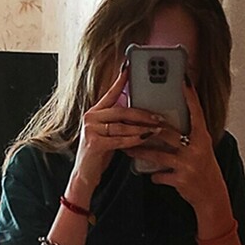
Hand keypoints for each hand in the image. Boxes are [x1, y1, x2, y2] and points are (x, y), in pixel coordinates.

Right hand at [73, 61, 167, 189]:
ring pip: (123, 126)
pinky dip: (134, 140)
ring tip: (158, 129)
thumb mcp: (109, 134)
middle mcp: (91, 117)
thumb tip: (140, 114)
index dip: (121, 81)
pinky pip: (120, 140)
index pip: (111, 93)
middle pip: (122, 110)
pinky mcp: (94, 143)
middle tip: (159, 116)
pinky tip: (145, 138)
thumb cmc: (99, 155)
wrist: (84, 176)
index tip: (129, 68)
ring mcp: (91, 129)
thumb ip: (119, 123)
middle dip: (143, 114)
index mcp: (95, 112)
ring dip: (143, 128)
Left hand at [142, 78, 228, 224]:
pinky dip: (154, 176)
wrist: (212, 197)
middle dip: (147, 129)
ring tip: (128, 149)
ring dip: (141, 152)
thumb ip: (188, 136)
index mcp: (203, 138)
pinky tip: (150, 176)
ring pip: (158, 154)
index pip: (196, 113)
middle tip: (131, 121)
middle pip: (168, 133)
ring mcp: (189, 164)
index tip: (183, 80)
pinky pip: (160, 175)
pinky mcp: (181, 180)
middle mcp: (197, 149)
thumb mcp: (201, 150)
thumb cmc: (203, 171)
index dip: (190, 97)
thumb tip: (167, 123)